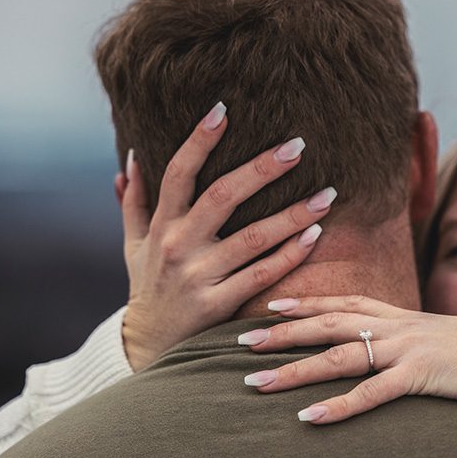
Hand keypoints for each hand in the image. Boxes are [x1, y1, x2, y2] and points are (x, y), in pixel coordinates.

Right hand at [116, 103, 335, 370]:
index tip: (223, 109)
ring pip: (253, 238)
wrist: (148, 348)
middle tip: (297, 146)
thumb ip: (133, 203)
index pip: (178, 173)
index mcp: (161, 226)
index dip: (198, 140)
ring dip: (293, 214)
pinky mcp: (220, 304)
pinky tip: (315, 235)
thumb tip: (129, 159)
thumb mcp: (132, 246)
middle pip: (222, 196)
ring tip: (327, 194)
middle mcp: (179, 246)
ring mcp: (200, 276)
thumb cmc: (147, 289)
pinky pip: (263, 275)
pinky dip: (290, 254)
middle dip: (261, 168)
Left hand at [239, 296, 456, 422]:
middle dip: (281, 332)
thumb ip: (409, 342)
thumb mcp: (440, 339)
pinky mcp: (421, 376)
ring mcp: (407, 348)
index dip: (303, 303)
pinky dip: (338, 406)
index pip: (342, 301)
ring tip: (254, 382)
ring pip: (338, 355)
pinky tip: (308, 418)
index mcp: (400, 315)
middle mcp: (397, 325)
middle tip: (239, 342)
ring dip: (294, 369)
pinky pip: (371, 393)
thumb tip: (387, 355)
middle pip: (327, 323)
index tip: (268, 307)